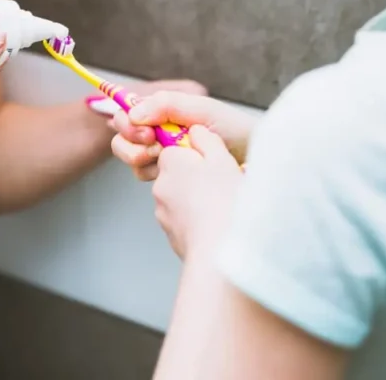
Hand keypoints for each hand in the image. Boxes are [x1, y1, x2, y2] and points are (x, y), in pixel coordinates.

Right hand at [111, 92, 255, 180]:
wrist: (256, 160)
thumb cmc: (234, 130)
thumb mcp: (202, 109)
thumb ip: (166, 104)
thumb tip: (133, 114)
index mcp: (164, 112)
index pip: (128, 113)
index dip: (128, 123)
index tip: (147, 132)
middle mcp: (158, 132)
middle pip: (122, 137)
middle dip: (131, 144)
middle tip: (156, 147)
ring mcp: (162, 155)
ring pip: (131, 158)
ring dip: (142, 159)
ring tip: (166, 160)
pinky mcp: (168, 177)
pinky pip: (145, 176)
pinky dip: (154, 175)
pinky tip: (174, 175)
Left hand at [153, 125, 242, 259]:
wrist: (219, 252)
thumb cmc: (225, 202)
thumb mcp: (222, 159)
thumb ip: (207, 140)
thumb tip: (196, 132)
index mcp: (171, 163)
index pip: (174, 150)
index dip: (196, 155)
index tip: (214, 164)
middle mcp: (160, 186)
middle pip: (178, 175)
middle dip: (197, 179)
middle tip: (222, 186)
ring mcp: (163, 213)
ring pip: (181, 199)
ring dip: (198, 201)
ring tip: (222, 208)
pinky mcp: (171, 236)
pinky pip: (184, 221)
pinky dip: (197, 221)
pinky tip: (216, 226)